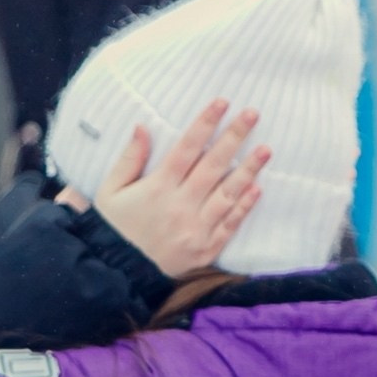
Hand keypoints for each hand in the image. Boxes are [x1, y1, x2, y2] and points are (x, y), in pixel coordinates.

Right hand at [61, 101, 264, 278]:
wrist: (118, 273)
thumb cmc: (114, 227)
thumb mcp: (111, 191)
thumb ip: (129, 159)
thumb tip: (143, 126)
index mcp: (157, 188)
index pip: (186, 149)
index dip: (205, 124)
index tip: (222, 103)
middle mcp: (180, 206)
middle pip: (213, 166)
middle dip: (234, 137)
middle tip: (253, 114)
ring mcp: (196, 228)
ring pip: (228, 194)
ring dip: (249, 170)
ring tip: (266, 149)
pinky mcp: (206, 248)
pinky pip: (230, 225)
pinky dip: (244, 207)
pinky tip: (258, 188)